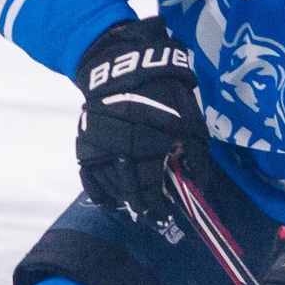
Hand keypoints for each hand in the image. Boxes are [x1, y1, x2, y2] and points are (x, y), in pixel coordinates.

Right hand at [73, 15, 207, 218]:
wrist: (125, 66)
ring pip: (110, 185)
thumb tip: (198, 185)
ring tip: (137, 208)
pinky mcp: (86, 143)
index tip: (167, 216)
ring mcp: (100, 147)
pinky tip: (109, 201)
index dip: (159, 206)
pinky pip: (87, 176)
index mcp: (149, 142)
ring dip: (125, 200)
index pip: (152, 186)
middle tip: (154, 217)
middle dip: (144, 207)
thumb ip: (196, 154)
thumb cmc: (165, 93)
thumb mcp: (190, 118)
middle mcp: (121, 148)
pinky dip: (97, 192)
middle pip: (130, 190)